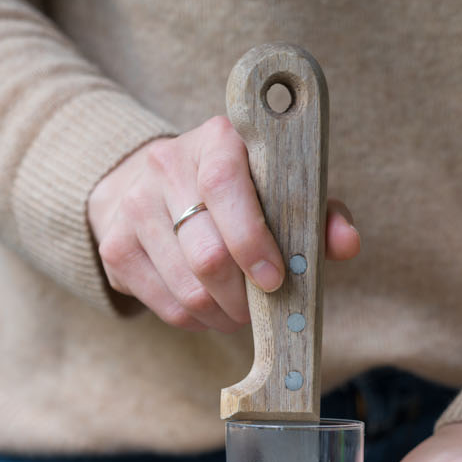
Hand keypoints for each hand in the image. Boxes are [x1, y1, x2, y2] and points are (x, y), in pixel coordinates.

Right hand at [87, 117, 359, 331]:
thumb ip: (317, 212)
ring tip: (240, 309)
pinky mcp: (115, 250)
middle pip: (207, 255)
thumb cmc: (234, 190)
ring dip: (225, 315)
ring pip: (188, 290)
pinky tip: (210, 307)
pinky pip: (166, 308)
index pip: (225, 186)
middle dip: (245, 296)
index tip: (275, 278)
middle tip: (263, 305)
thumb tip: (346, 244)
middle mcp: (164, 167)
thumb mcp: (277, 186)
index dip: (252, 241)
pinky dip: (198, 320)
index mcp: (215, 140)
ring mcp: (133, 209)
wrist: (145, 180)